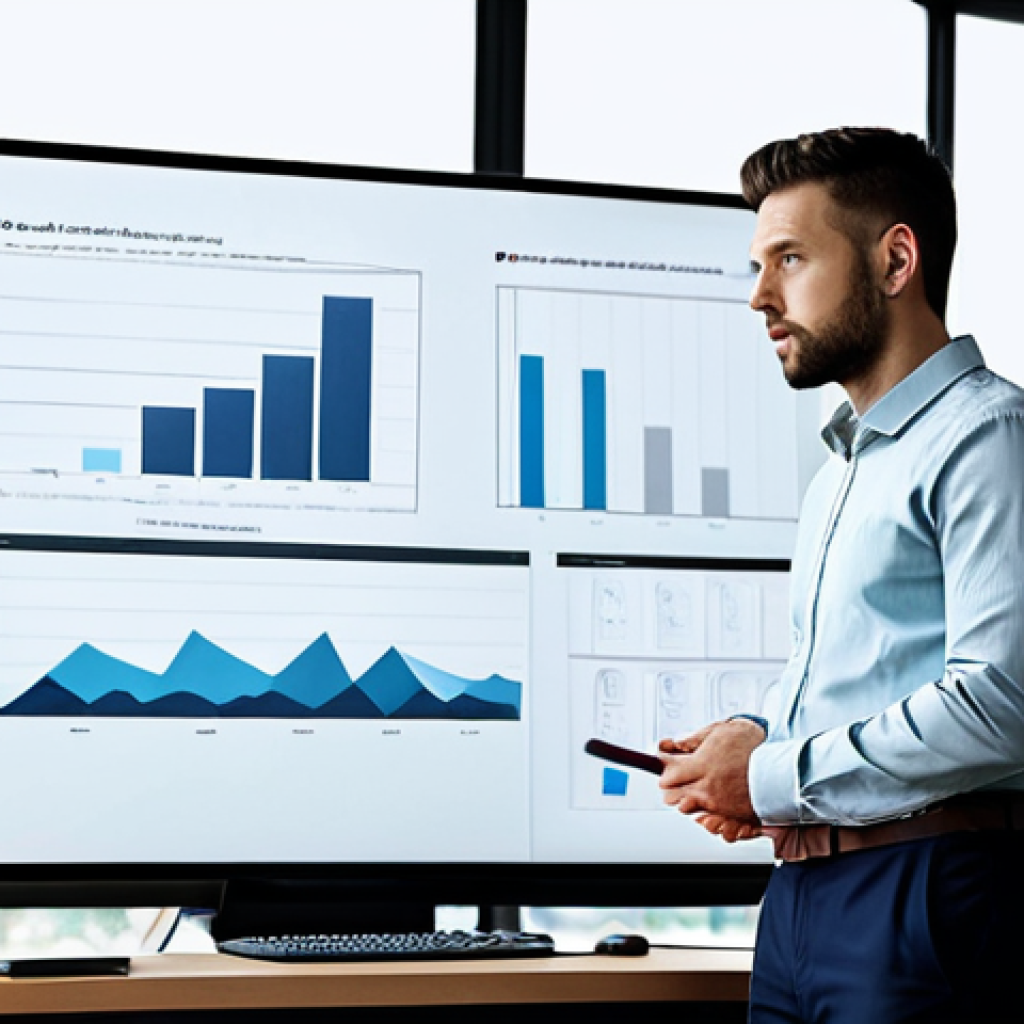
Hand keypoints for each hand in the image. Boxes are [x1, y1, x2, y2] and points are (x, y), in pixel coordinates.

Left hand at [658, 718, 765, 838]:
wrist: (780, 764)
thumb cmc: (752, 745)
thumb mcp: (719, 731)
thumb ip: (693, 739)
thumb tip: (674, 743)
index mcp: (701, 766)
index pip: (668, 778)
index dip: (666, 773)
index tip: (667, 769)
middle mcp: (708, 788)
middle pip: (673, 798)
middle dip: (673, 788)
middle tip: (680, 779)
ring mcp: (719, 804)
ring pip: (688, 810)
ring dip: (688, 800)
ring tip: (697, 788)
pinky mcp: (732, 815)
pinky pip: (709, 821)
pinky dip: (707, 812)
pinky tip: (713, 800)